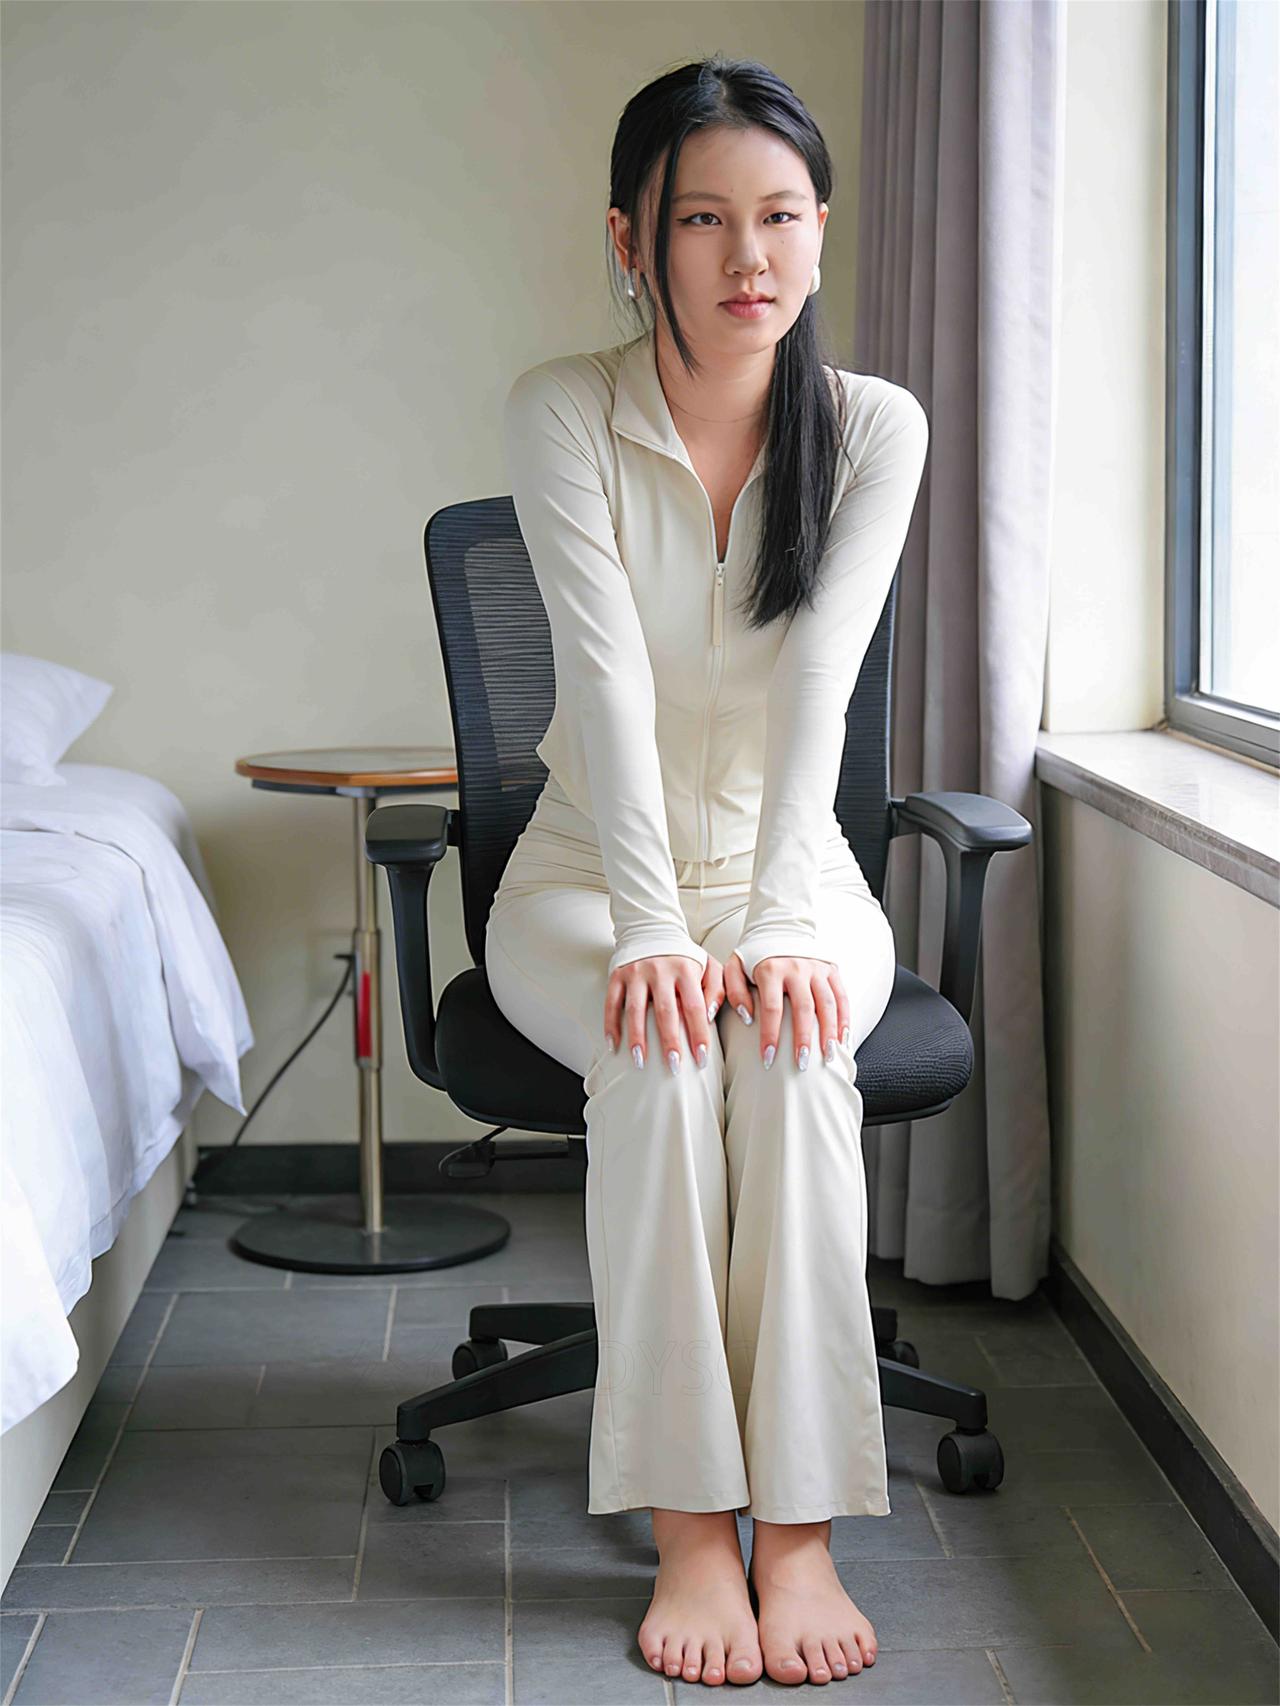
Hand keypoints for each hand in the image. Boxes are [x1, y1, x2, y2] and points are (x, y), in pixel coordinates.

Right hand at [603, 952, 718, 1073]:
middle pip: (665, 1011)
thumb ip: (717, 990)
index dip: (699, 1034)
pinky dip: (611, 1025)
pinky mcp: (618, 974)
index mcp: (686, 969)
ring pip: (635, 1010)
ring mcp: (637, 972)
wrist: (652, 928)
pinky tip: (614, 1045)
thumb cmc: (684, 957)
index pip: (695, 1007)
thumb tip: (708, 1017)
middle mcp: (660, 970)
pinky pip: (612, 1003)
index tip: (701, 1059)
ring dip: (637, 1038)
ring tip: (639, 1062)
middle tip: (673, 1067)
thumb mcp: (709, 965)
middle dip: (670, 1041)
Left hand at [729, 953, 851, 1070]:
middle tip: (803, 1064)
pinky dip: (845, 1018)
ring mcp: (817, 969)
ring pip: (827, 1004)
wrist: (780, 926)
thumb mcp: (734, 967)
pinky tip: (843, 1038)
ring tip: (828, 1056)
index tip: (768, 1058)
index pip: (772, 1008)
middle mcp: (797, 968)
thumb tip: (746, 1018)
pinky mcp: (831, 970)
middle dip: (804, 1039)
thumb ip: (734, 991)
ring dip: (829, 1032)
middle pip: (804, 1009)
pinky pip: (842, 996)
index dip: (770, 1035)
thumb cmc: (755, 955)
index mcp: (771, 969)